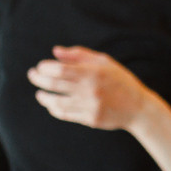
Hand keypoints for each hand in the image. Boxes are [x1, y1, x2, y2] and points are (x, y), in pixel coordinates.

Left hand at [29, 46, 157, 131]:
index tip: (40, 66)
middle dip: (38, 79)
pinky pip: (66, 114)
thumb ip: (79, 55)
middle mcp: (89, 90)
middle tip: (32, 75)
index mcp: (92, 73)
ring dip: (44, 97)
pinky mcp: (90, 119)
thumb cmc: (120, 81)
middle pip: (54, 84)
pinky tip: (51, 105)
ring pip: (56, 102)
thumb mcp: (104, 62)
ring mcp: (89, 106)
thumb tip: (55, 52)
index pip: (60, 69)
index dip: (45, 67)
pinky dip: (55, 109)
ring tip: (39, 94)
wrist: (138, 107)